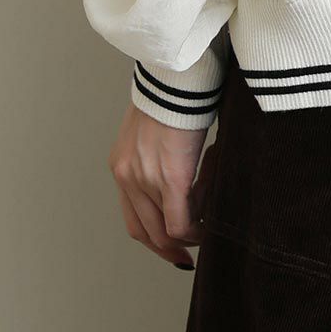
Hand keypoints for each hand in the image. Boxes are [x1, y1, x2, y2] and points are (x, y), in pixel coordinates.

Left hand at [108, 103, 217, 267]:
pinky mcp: (170, 177)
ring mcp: (146, 179)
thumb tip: (187, 175)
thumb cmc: (175, 94)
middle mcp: (127, 176)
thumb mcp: (157, 130)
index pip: (134, 218)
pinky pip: (179, 221)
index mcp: (122, 165)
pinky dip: (194, 229)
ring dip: (186, 235)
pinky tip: (207, 223)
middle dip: (168, 248)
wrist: (179, 75)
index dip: (154, 239)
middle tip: (188, 256)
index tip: (173, 246)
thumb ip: (161, 155)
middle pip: (145, 232)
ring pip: (163, 231)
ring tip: (205, 227)